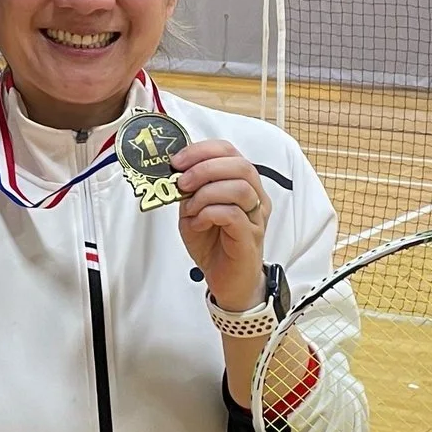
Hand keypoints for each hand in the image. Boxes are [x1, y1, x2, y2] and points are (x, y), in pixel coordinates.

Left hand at [171, 139, 270, 314]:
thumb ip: (189, 190)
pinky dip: (209, 214)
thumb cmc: (214, 244)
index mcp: (241, 183)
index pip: (229, 151)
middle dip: (204, 169)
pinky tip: (198, 223)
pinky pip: (234, 214)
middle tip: (182, 184)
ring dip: (206, 194)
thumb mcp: (193, 210)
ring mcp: (256, 217)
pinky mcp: (250, 236)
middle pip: (240, 165)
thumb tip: (175, 172)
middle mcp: (255, 197)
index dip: (202, 151)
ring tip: (191, 209)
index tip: (178, 161)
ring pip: (240, 188)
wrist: (226, 280)